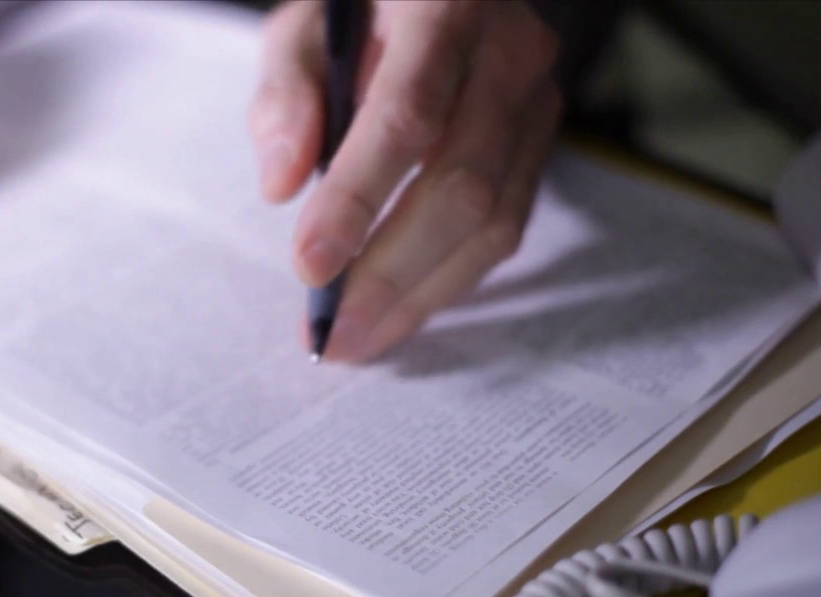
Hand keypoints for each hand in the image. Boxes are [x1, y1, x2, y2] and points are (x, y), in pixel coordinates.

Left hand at [250, 0, 561, 361]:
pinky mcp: (538, 145)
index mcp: (445, 6)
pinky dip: (448, 279)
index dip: (357, 198)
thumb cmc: (362, 9)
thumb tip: (281, 186)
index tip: (310, 266)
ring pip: (494, 222)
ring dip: (421, 295)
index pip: (406, 116)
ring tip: (357, 340)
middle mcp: (509, 53)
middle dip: (390, 271)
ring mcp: (537, 102)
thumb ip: (286, 95)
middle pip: (461, 186)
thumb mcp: (304, 28)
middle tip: (333, 331)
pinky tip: (398, 310)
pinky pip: (505, 229)